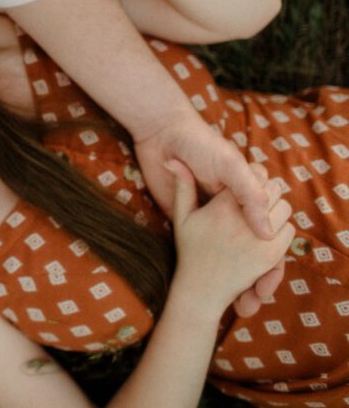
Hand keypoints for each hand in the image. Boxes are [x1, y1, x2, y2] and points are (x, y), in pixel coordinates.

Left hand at [135, 113, 282, 315]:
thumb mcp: (231, 168)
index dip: (273, 253)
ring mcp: (210, 211)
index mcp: (248, 193)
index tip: (268, 275)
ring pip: (231, 250)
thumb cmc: (201, 145)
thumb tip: (268, 232)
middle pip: (255, 245)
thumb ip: (251, 196)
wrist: (161, 133)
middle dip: (259, 272)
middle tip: (255, 295)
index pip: (272, 229)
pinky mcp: (185, 213)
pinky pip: (199, 240)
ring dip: (239, 276)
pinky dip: (206, 263)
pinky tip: (213, 280)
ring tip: (240, 301)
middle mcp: (233, 205)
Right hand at [169, 163, 293, 317]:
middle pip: (273, 189)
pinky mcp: (271, 254)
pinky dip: (281, 229)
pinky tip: (265, 233)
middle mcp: (242, 219)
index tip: (245, 184)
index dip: (253, 176)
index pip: (254, 174)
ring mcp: (259, 237)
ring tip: (260, 216)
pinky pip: (289, 230)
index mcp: (222, 206)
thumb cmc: (190, 250)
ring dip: (276, 210)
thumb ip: (182, 186)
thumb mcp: (182, 216)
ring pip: (284, 208)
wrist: (202, 288)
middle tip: (254, 200)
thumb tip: (171, 160)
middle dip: (266, 192)